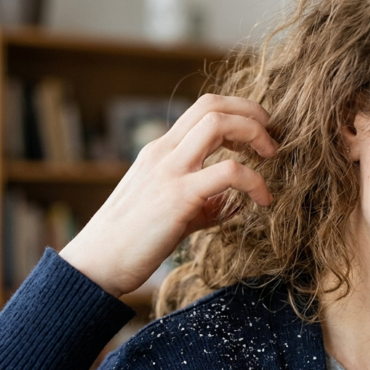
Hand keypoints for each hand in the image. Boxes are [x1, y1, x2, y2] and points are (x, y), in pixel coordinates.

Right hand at [59, 94, 276, 296]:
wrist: (97, 264)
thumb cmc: (132, 243)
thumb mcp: (172, 212)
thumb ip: (203, 202)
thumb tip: (236, 202)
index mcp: (160, 151)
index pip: (202, 108)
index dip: (238, 111)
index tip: (259, 132)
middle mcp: (163, 152)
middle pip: (212, 105)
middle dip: (252, 113)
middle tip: (273, 139)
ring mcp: (169, 171)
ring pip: (218, 124)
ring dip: (255, 133)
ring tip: (273, 157)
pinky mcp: (178, 197)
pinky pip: (228, 172)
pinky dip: (255, 180)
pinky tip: (264, 199)